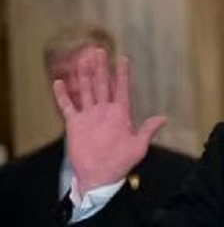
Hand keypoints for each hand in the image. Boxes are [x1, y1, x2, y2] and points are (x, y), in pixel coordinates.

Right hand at [53, 48, 166, 193]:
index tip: (123, 58)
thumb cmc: (120, 163)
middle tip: (98, 50)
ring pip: (86, 90)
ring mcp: (89, 116)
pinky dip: (63, 95)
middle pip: (102, 84)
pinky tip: (59, 82)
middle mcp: (104, 112)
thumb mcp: (138, 147)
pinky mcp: (75, 124)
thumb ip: (147, 131)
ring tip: (82, 58)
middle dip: (100, 68)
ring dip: (84, 75)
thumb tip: (163, 118)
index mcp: (120, 114)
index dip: (122, 74)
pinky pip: (68, 106)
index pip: (121, 89)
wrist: (99, 176)